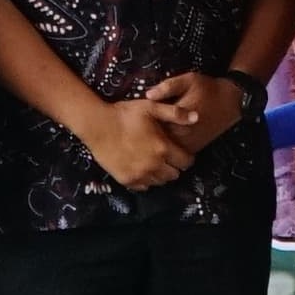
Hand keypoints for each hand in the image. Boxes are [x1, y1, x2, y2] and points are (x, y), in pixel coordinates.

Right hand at [74, 95, 194, 189]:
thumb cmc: (125, 114)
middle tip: (167, 157)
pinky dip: (145, 180)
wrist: (97, 125)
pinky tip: (141, 168)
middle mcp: (154, 165)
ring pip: (160, 182)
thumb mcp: (152, 108)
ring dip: (161, 174)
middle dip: (174, 166)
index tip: (180, 152)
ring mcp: (139, 174)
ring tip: (154, 162)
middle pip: (175, 174)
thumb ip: (176, 113)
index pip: (186, 162)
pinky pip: (143, 187)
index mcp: (163, 148)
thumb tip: (197, 117)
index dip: (186, 157)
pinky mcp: (126, 179)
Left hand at [143, 70, 250, 151]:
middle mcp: (183, 134)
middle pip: (156, 140)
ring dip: (158, 143)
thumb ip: (168, 87)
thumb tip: (148, 95)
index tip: (137, 117)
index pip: (151, 126)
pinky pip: (177, 152)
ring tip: (151, 134)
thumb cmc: (208, 89)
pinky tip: (166, 138)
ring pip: (166, 149)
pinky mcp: (196, 147)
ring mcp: (190, 143)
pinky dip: (170, 148)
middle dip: (147, 135)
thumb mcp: (188, 80)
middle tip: (139, 129)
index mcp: (177, 118)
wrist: (231, 101)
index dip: (141, 123)